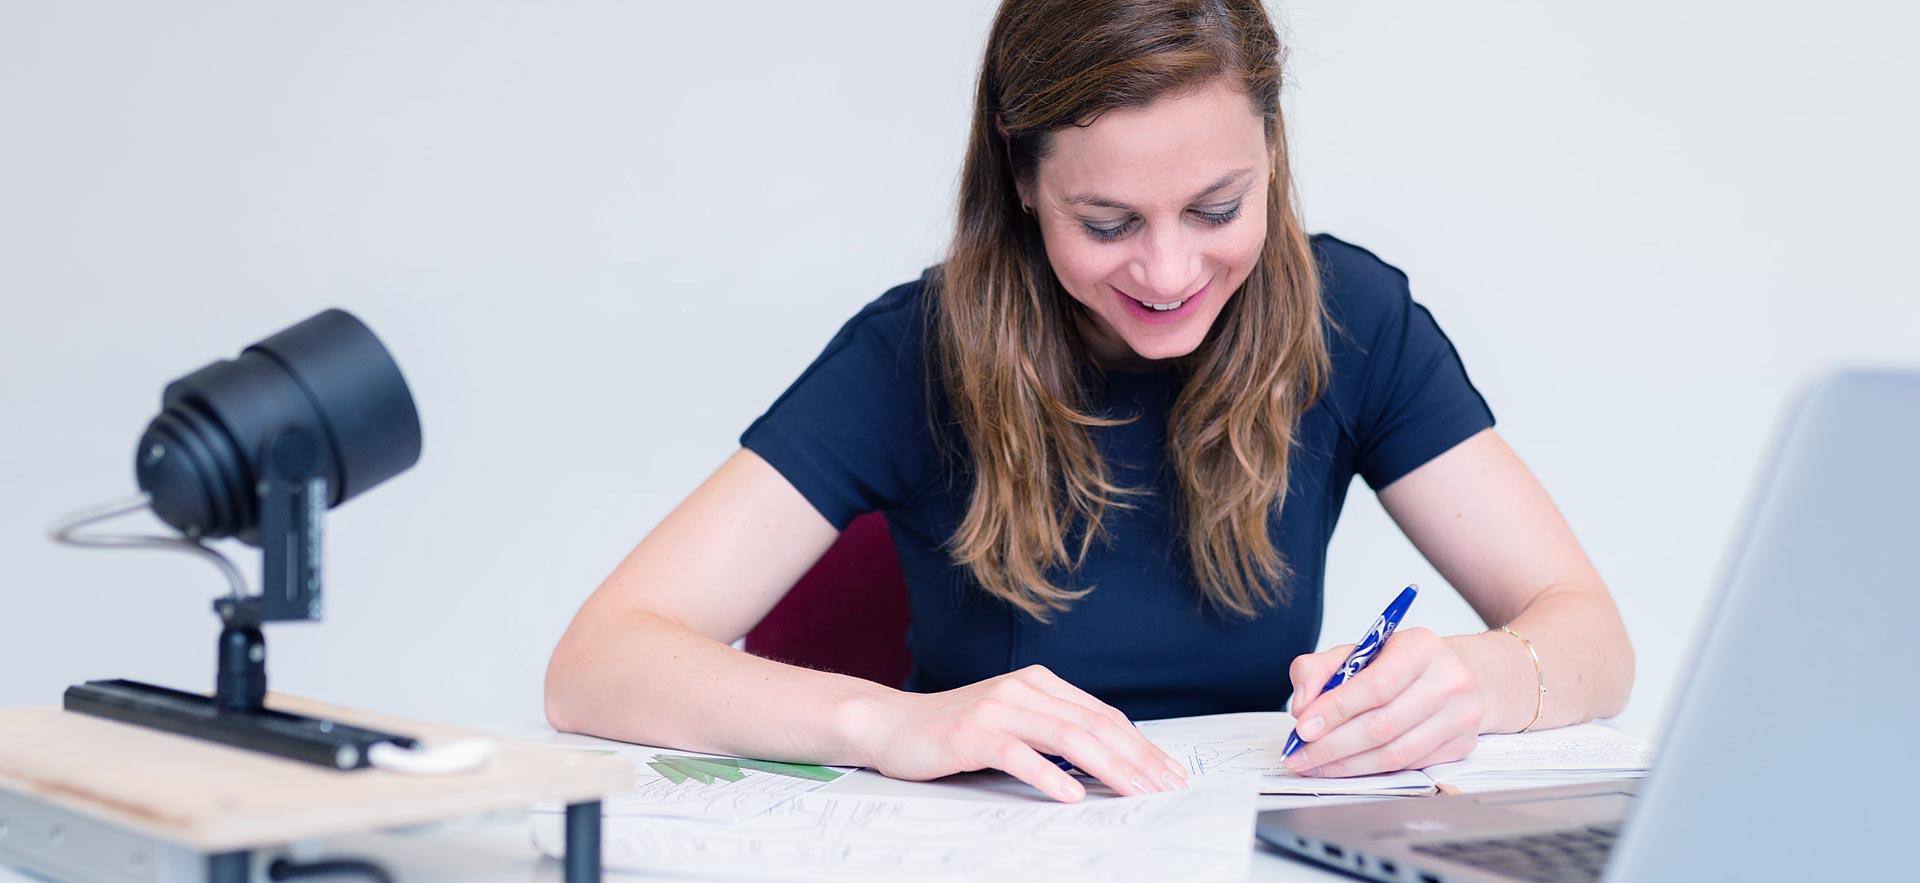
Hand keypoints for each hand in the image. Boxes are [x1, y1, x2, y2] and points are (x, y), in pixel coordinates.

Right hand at [861, 664, 1188, 801]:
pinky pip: (1018, 754)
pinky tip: (1071, 795)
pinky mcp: (972, 733)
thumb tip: (1107, 762)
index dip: (1140, 745)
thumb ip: (1052, 732)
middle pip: (1094, 725)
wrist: (892, 725)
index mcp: (1039, 684)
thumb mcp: (1013, 723)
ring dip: (1108, 767)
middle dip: (1137, 758)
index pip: (1103, 716)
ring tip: (1135, 792)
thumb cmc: (956, 732)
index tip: (1169, 772)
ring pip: (1067, 736)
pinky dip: (1048, 775)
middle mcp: (1023, 689)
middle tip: (1166, 787)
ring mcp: (997, 708)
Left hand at [1282, 627, 1483, 776]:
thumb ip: (1317, 670)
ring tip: (1315, 766)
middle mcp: (1449, 681)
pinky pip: (1408, 766)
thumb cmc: (1399, 663)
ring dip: (1348, 766)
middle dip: (1333, 746)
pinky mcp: (1462, 746)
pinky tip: (1345, 768)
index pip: (1375, 686)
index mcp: (1421, 648)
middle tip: (1300, 755)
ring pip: (1395, 754)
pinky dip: (1370, 771)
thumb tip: (1302, 708)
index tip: (1302, 728)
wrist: (1454, 674)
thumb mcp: (1357, 651)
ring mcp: (1461, 717)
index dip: (1336, 710)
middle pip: (1383, 726)